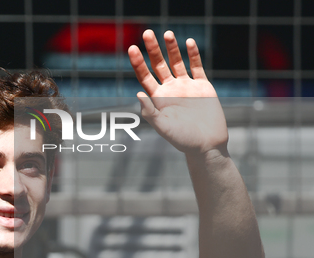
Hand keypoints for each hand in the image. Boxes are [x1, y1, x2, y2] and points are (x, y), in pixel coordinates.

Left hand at [128, 30, 227, 155]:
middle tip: (146, 33)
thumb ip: (150, 112)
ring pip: (177, 62)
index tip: (132, 48)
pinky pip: (196, 67)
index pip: (145, 76)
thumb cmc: (182, 140)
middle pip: (159, 65)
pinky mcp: (203, 86)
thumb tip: (138, 94)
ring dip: (172, 48)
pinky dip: (193, 55)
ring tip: (167, 33)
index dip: (138, 63)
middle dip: (152, 50)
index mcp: (158, 99)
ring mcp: (186, 87)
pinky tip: (188, 43)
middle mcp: (170, 90)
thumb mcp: (163, 127)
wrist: (207, 145)